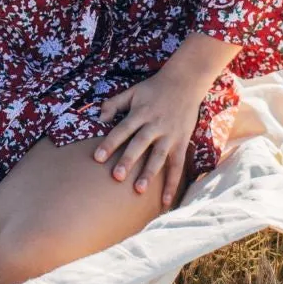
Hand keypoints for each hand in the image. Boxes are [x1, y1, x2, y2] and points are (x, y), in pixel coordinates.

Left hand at [93, 33, 239, 207]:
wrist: (185, 82)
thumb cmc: (154, 89)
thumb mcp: (133, 91)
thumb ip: (114, 104)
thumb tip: (98, 118)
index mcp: (140, 113)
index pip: (122, 129)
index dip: (110, 143)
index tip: (97, 158)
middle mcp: (155, 125)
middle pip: (140, 144)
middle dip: (128, 160)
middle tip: (117, 177)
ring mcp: (170, 135)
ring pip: (159, 156)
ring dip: (150, 173)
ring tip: (139, 190)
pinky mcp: (182, 142)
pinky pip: (177, 166)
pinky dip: (172, 183)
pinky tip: (165, 201)